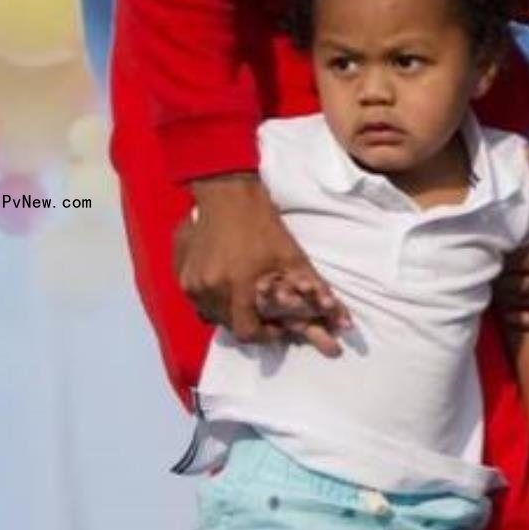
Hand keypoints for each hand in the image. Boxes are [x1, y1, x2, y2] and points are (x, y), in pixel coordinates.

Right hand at [176, 177, 349, 354]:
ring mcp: (192, 283)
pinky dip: (214, 301)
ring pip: (213, 315)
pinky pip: (198, 302)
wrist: (227, 194)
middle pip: (230, 325)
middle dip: (250, 324)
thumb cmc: (263, 224)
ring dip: (231, 313)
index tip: (278, 329)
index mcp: (238, 285)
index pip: (248, 332)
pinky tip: (227, 288)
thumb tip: (346, 323)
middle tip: (265, 315)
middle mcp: (211, 289)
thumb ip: (318, 292)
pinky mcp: (182, 276)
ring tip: (247, 300)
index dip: (266, 335)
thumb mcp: (294, 256)